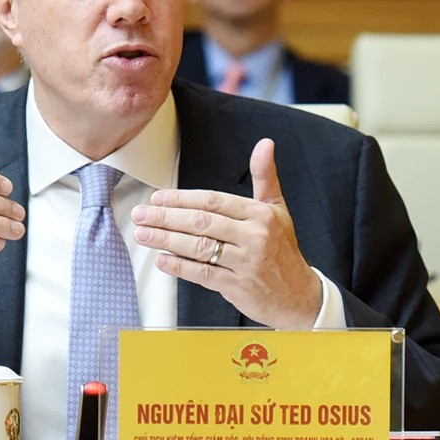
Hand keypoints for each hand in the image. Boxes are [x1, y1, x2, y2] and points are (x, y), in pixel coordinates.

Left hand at [130, 138, 322, 327]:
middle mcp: (254, 236)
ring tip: (143, 235)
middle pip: (201, 223)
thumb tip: (265, 144)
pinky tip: (162, 260)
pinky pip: (202, 274)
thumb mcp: (277, 210)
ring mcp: (246, 262)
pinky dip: (179, 267)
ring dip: (165, 240)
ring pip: (198, 247)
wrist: (298, 295)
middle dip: (166, 218)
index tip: (158, 198)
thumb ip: (266, 177)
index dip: (182, 199)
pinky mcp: (238, 286)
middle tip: (141, 215)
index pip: (213, 201)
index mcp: (260, 214)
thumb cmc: (283, 249)